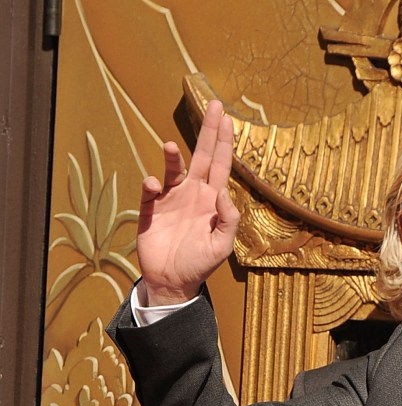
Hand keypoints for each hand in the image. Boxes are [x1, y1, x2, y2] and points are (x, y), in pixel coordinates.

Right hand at [136, 99, 240, 304]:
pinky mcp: (151, 209)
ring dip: (171, 157)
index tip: (227, 118)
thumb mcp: (222, 246)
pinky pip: (150, 191)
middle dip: (207, 131)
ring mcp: (171, 199)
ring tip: (169, 146)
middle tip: (213, 104)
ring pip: (173, 169)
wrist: (172, 282)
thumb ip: (228, 220)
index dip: (224, 142)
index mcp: (212, 201)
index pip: (220, 166)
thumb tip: (225, 193)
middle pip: (201, 156)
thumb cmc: (200, 265)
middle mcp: (193, 194)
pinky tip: (154, 186)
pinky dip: (151, 185)